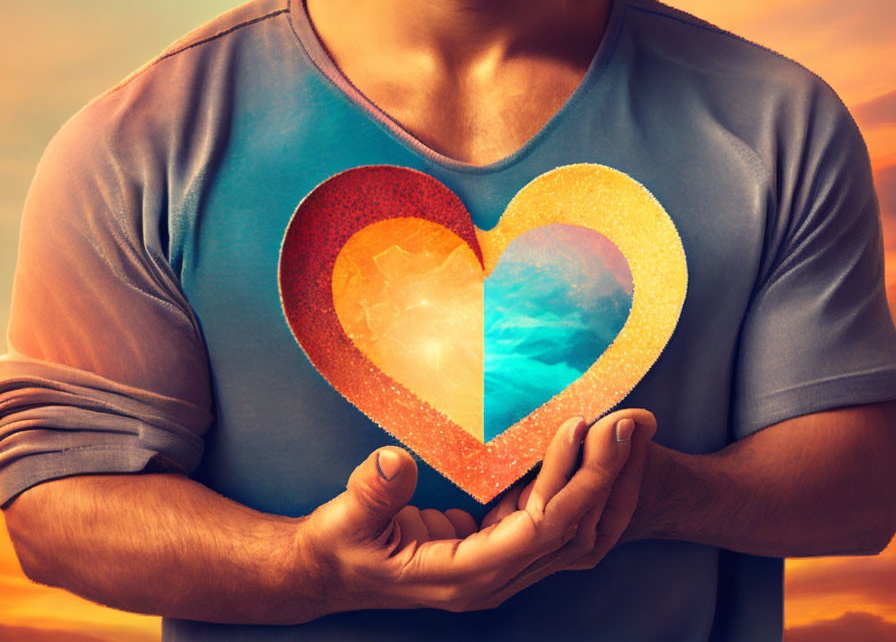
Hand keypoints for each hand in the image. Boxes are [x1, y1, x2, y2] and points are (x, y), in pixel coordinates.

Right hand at [294, 408, 654, 615]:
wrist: (329, 571)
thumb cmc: (339, 548)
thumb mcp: (346, 520)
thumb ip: (373, 492)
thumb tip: (395, 461)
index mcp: (465, 576)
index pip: (539, 530)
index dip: (568, 480)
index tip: (582, 427)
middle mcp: (494, 578)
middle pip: (570, 531)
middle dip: (603, 475)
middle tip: (627, 420)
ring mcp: (498, 567)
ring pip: (568, 530)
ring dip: (594, 480)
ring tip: (616, 428)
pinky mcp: (494, 548)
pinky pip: (547, 520)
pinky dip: (567, 483)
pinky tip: (572, 445)